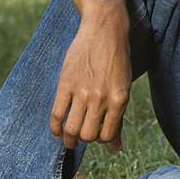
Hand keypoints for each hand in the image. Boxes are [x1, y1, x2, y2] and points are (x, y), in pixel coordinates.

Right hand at [49, 9, 131, 149]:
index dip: (103, 140)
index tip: (98, 135)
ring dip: (68, 139)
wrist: (104, 31)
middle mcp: (101, 98)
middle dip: (85, 140)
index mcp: (119, 99)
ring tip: (68, 139)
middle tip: (82, 136)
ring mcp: (82, 91)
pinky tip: (57, 131)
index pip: (108, 135)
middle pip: (88, 135)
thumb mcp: (124, 87)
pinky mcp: (65, 84)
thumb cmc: (117, 60)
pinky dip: (55, 128)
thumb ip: (118, 117)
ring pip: (71, 128)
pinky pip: (57, 114)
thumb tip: (117, 147)